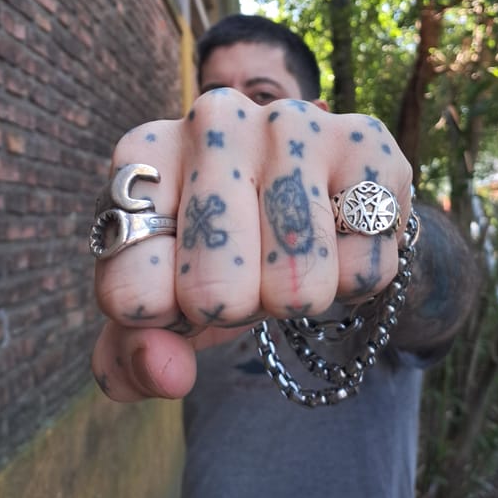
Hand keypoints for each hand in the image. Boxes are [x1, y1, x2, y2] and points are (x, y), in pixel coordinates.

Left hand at [91, 89, 412, 400]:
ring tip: (291, 255)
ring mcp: (293, 124)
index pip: (131, 292)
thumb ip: (133, 353)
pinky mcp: (366, 144)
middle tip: (245, 270)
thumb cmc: (226, 251)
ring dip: (295, 298)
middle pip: (214, 292)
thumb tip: (168, 376)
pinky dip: (352, 283)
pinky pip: (362, 271)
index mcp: (145, 155)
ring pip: (296, 288)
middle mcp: (213, 120)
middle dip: (234, 307)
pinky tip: (340, 237)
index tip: (179, 287)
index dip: (164, 317)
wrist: (318, 201)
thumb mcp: (164, 301)